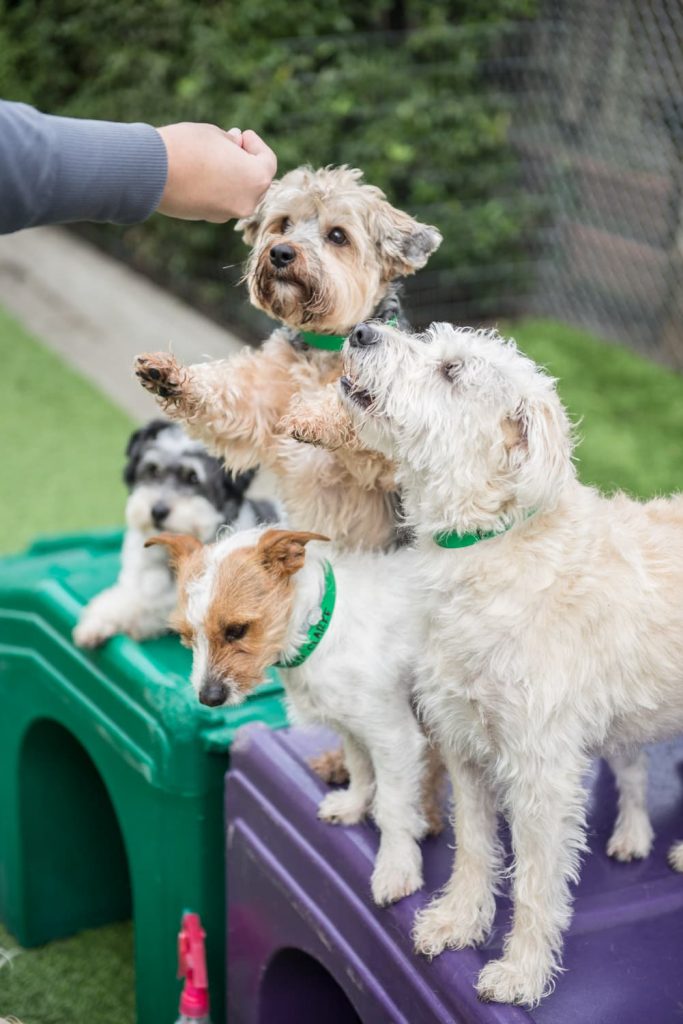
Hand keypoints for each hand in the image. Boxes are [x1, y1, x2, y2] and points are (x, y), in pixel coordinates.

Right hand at [156, 123, 275, 222]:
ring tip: (212, 157)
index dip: (256, 145)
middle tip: (230, 143)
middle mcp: (247, 202)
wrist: (150, 171)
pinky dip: (217, 188)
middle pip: (254, 181)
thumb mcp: (214, 134)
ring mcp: (226, 213)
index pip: (267, 162)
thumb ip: (232, 142)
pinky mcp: (207, 217)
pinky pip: (219, 201)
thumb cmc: (187, 146)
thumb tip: (237, 144)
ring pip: (237, 193)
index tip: (242, 134)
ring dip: (231, 176)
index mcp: (256, 179)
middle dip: (246, 162)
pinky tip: (199, 172)